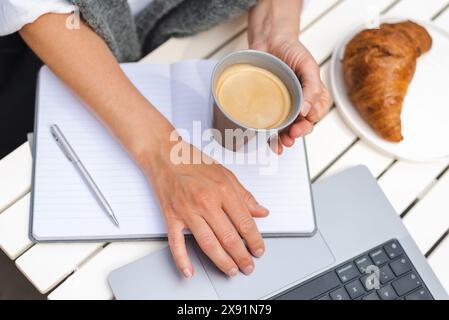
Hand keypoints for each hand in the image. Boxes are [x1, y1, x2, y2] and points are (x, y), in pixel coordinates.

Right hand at [143, 140, 268, 277]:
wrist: (164, 155)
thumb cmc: (193, 161)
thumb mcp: (226, 174)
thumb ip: (245, 196)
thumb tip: (261, 212)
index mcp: (223, 190)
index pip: (245, 222)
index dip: (255, 240)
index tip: (259, 250)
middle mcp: (206, 201)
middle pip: (229, 237)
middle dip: (242, 256)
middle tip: (247, 266)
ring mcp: (187, 210)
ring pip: (208, 244)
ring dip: (222, 261)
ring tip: (231, 270)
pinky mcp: (171, 216)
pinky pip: (176, 243)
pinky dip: (182, 259)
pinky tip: (190, 270)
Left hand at [251, 37, 331, 153]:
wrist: (269, 41)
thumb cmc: (291, 50)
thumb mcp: (308, 65)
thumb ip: (312, 86)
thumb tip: (306, 109)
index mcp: (314, 94)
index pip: (318, 113)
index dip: (312, 119)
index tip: (304, 119)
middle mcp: (300, 103)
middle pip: (303, 124)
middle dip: (299, 132)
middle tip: (292, 134)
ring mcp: (284, 107)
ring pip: (288, 129)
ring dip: (286, 139)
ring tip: (283, 143)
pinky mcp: (269, 108)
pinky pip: (272, 126)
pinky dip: (272, 138)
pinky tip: (272, 143)